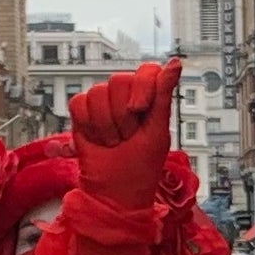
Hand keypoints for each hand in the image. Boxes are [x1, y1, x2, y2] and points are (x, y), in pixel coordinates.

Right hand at [70, 61, 179, 211]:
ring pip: (98, 93)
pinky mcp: (82, 114)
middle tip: (127, 137)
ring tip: (113, 142)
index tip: (139, 110)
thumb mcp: (158, 131)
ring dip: (106, 125)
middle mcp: (125, 96)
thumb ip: (163, 94)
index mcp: (149, 98)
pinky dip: (88, 125)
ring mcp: (103, 104)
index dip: (141, 88)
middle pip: (119, 80)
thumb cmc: (141, 166)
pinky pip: (79, 103)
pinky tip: (96, 140)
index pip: (145, 72)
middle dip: (123, 116)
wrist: (115, 193)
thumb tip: (175, 62)